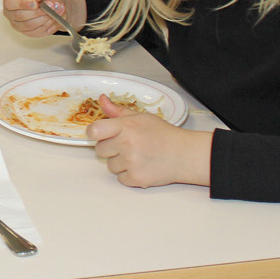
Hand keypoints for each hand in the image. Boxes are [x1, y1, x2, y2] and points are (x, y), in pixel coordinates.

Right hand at [2, 0, 82, 38]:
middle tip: (52, 5)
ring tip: (55, 10)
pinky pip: (37, 32)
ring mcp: (18, 24)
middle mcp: (11, 12)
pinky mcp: (28, 32)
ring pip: (30, 25)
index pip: (10, 3)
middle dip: (39, 11)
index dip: (23, 4)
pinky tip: (52, 17)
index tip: (36, 4)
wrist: (55, 3)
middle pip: (21, 16)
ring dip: (45, 18)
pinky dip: (48, 25)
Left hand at [88, 95, 212, 187]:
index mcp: (126, 126)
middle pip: (100, 150)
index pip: (94, 131)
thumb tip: (101, 99)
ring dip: (120, 163)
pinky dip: (129, 175)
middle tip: (128, 146)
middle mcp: (126, 144)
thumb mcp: (141, 118)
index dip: (94, 133)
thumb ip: (118, 111)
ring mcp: (131, 162)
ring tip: (138, 156)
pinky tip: (142, 167)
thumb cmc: (163, 135)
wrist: (185, 155)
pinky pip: (120, 178)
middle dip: (111, 149)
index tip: (100, 135)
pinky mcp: (137, 178)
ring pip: (110, 166)